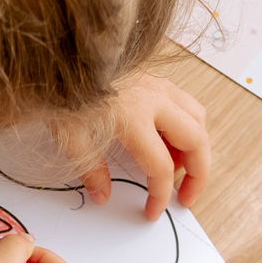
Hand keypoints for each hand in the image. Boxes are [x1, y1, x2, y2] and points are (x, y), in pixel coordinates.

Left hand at [57, 70, 210, 217]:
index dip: (160, 195)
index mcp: (133, 118)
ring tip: (176, 167)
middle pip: (196, 142)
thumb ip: (90, 168)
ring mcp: (159, 86)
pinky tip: (168, 138)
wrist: (64, 51)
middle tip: (186, 197)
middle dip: (197, 175)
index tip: (152, 211)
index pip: (160, 167)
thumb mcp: (68, 134)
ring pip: (198, 119)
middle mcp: (154, 100)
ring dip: (196, 148)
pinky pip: (186, 104)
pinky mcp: (156, 78)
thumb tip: (102, 196)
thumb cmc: (63, 88)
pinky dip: (188, 126)